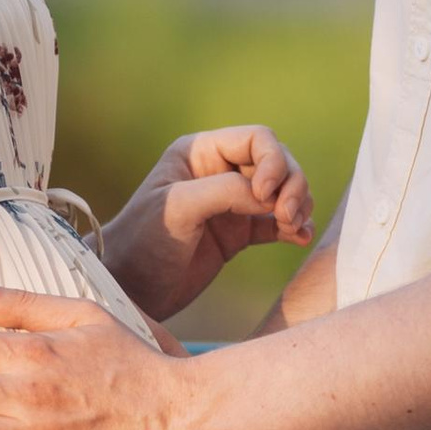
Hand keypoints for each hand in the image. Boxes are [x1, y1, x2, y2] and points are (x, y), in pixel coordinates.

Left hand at [98, 126, 313, 325]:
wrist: (131, 289)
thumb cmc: (143, 241)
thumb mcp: (179, 207)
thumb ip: (225, 191)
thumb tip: (270, 194)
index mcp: (200, 152)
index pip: (257, 139)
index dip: (273, 161)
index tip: (265, 195)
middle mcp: (219, 172)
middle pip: (277, 162)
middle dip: (291, 185)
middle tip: (288, 216)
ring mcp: (231, 204)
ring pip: (283, 191)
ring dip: (298, 205)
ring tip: (293, 228)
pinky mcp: (238, 234)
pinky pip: (278, 223)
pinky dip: (294, 228)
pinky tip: (299, 239)